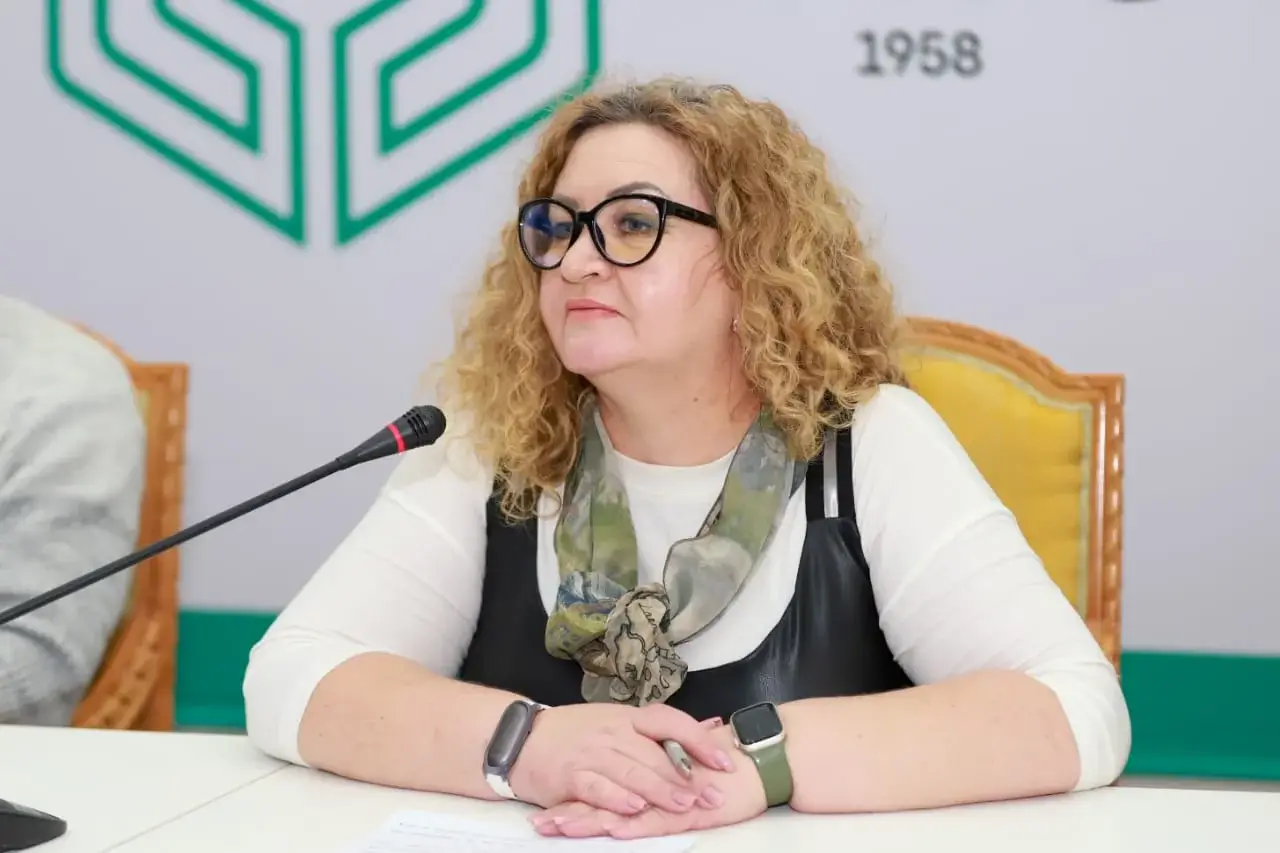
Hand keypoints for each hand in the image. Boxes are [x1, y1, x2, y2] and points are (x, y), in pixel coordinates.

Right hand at [508, 704, 735, 816]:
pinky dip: (616, 798)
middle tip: (713, 796)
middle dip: (686, 777)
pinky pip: (597, 787)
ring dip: (659, 790)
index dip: (697, 740)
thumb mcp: (619, 722)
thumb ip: (663, 730)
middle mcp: (613, 732)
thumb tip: (711, 726)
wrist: (520, 738)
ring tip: (684, 805)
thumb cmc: (576, 733)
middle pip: (654, 753)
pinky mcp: (571, 775)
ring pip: (630, 771)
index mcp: (627, 717)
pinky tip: (635, 808)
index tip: (724, 761)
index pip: (669, 721)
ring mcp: (591, 753)